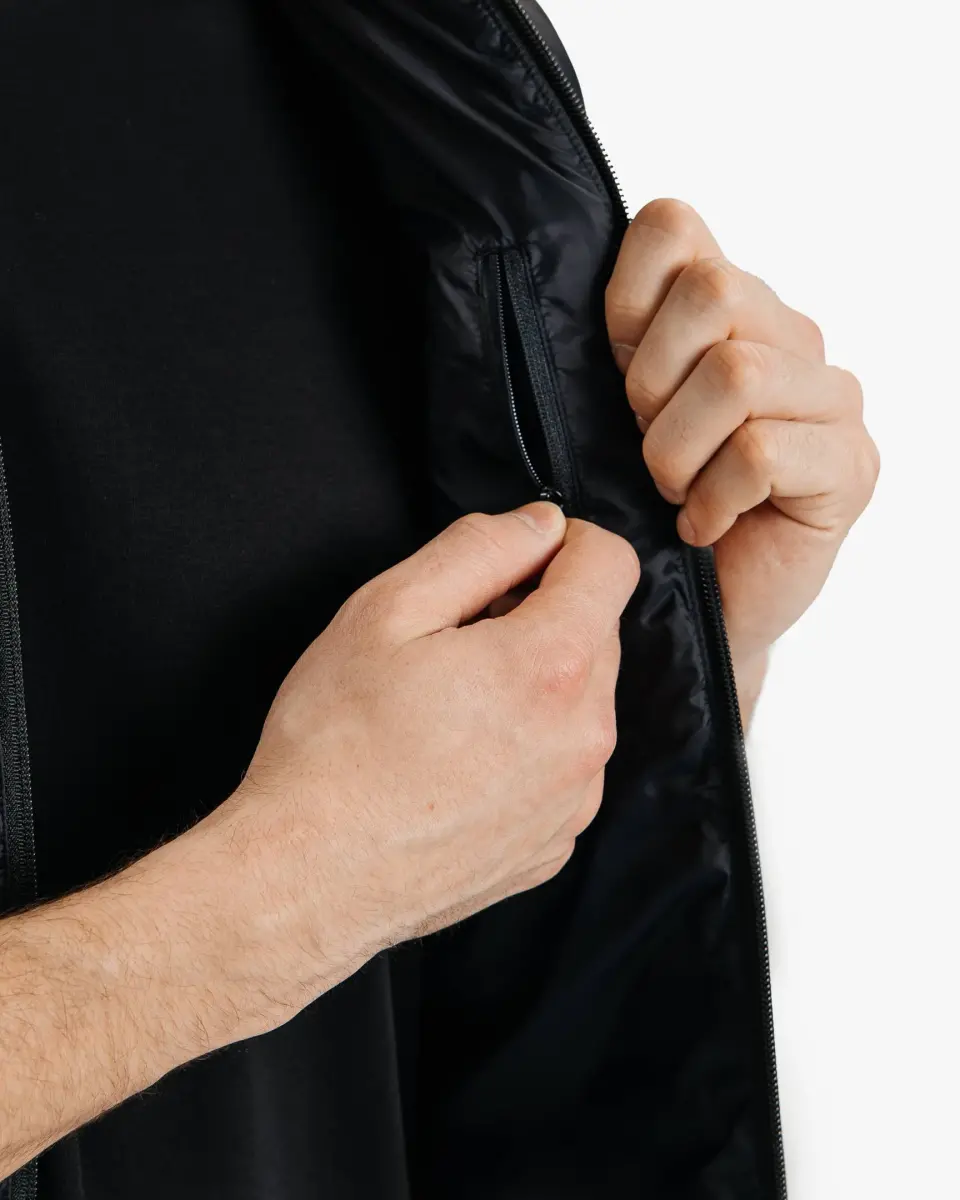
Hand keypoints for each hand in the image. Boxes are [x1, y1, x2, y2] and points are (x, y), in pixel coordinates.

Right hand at [0, 505, 637, 1175]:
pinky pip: (562, 768)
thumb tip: (538, 525)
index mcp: (554, 664)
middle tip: (453, 641)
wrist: (311, 878)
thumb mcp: (388, 610)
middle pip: (596, 632)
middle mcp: (585, 734)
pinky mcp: (554, 843)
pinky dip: (527, 749)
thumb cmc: (335, 743)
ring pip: (581, 702)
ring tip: (447, 709)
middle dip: (539, 616)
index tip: (514, 560)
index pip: (613, 563)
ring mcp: (575, 798)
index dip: (564, 543)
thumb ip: (478, 549)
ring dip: (534, 685)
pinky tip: (456, 763)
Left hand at [606, 199, 878, 711]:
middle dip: (651, 387)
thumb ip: (614, 339)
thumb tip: (561, 277)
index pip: (673, 226)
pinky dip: (713, 497)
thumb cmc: (645, 509)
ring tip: (673, 492)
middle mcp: (791, 336)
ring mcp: (831, 399)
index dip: (624, 302)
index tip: (615, 377)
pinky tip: (703, 524)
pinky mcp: (850, 466)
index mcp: (730, 305)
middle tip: (646, 448)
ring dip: (677, 451)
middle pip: (713, 295)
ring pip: (738, 375)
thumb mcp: (607, 411)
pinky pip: (763, 451)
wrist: (692, 608)